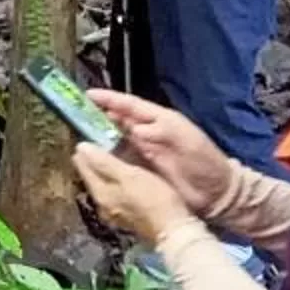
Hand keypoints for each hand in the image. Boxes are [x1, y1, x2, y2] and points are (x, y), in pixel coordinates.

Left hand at [72, 142, 196, 245]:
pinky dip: (114, 184)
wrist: (173, 230)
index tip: (84, 141)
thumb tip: (81, 148)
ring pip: (102, 188)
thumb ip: (104, 162)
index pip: (84, 168)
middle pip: (92, 179)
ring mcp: (114, 213)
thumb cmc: (153, 198)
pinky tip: (122, 180)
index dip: (85, 153)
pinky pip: (113, 195)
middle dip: (92, 164)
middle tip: (95, 147)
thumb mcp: (129, 175)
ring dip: (103, 174)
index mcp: (100, 193)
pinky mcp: (126, 217)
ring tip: (108, 160)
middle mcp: (102, 205)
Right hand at [88, 88, 235, 212]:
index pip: (128, 105)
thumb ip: (161, 130)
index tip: (86, 95)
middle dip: (95, 116)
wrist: (216, 193)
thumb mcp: (186, 139)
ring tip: (75, 135)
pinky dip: (104, 158)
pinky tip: (91, 160)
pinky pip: (118, 161)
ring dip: (96, 137)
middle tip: (72, 115)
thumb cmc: (204, 161)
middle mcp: (147, 133)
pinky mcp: (141, 171)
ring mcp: (143, 152)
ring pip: (114, 140)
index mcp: (158, 120)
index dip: (108, 100)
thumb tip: (133, 126)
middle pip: (116, 120)